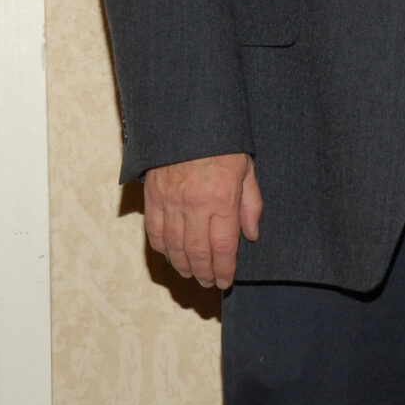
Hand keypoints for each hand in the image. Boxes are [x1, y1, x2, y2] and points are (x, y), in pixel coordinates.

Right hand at [143, 152, 261, 288]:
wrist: (188, 121)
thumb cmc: (223, 144)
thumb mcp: (247, 169)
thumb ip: (250, 204)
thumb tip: (251, 235)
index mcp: (221, 199)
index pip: (224, 246)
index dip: (225, 268)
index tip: (226, 281)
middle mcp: (194, 205)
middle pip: (197, 252)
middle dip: (205, 272)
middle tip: (210, 282)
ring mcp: (170, 202)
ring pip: (174, 246)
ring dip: (183, 265)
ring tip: (193, 274)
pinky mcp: (153, 197)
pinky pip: (155, 231)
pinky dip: (163, 248)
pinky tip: (170, 256)